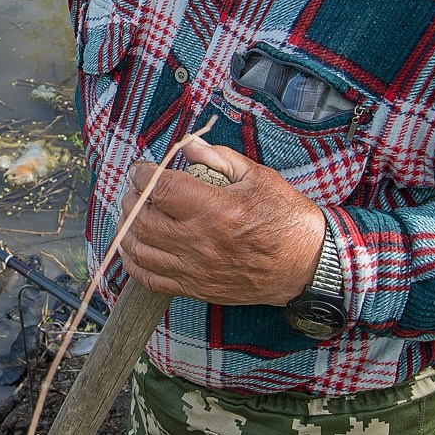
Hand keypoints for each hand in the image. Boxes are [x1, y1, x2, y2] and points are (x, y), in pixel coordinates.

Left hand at [117, 137, 324, 305]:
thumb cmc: (287, 219)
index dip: (143, 174)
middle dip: (131, 198)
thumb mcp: (259, 178)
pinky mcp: (196, 288)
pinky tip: (133, 246)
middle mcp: (202, 242)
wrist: (307, 265)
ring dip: (127, 228)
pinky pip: (150, 279)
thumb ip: (219, 159)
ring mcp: (196, 269)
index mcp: (217, 210)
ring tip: (132, 213)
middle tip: (136, 188)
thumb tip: (188, 146)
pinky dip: (134, 262)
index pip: (162, 189)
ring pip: (141, 249)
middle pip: (144, 218)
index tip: (141, 168)